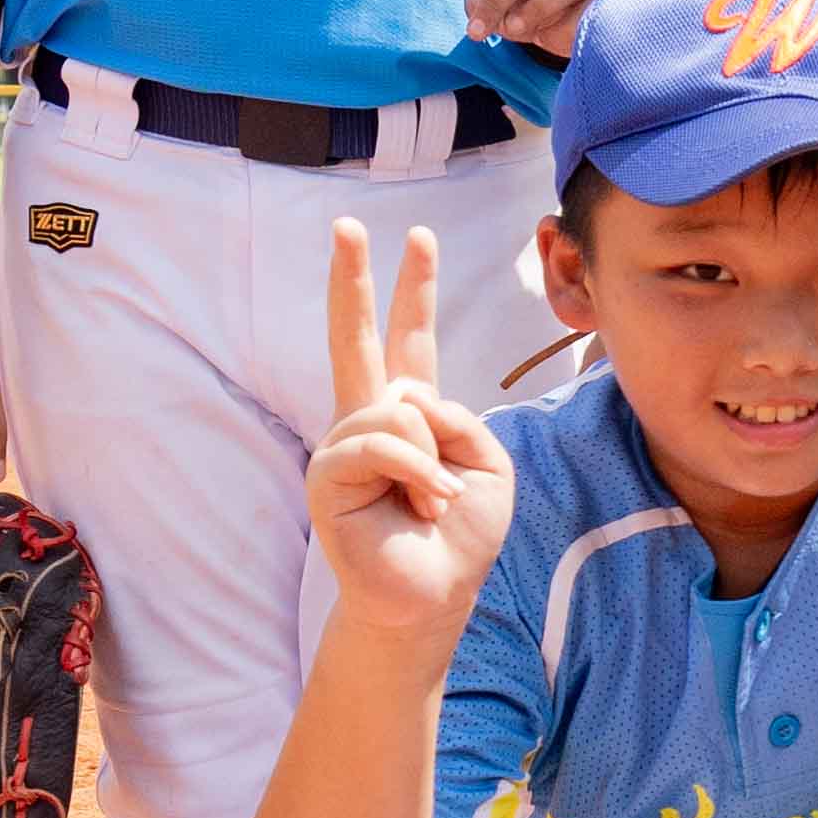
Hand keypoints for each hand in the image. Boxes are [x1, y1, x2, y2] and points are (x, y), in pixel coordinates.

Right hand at [300, 222, 514, 643]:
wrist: (434, 594)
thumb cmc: (460, 535)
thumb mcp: (488, 463)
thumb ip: (458, 417)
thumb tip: (403, 400)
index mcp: (414, 412)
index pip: (410, 339)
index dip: (413, 289)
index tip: (417, 237)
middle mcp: (371, 420)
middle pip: (355, 336)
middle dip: (351, 277)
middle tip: (347, 224)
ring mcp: (344, 443)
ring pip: (400, 406)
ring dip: (435, 460)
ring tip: (435, 502)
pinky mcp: (329, 473)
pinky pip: (386, 441)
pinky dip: (419, 473)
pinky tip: (423, 504)